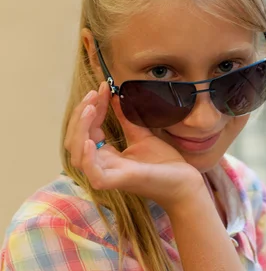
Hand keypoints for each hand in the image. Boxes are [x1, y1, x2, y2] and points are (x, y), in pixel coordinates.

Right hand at [64, 82, 206, 210]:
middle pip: (76, 141)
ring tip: (90, 109)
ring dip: (80, 129)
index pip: (89, 130)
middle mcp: (103, 166)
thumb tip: (115, 97)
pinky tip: (92, 140)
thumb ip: (127, 119)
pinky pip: (93, 173)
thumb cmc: (164, 164)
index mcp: (107, 156)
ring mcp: (108, 175)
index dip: (92, 108)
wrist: (185, 182)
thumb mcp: (143, 135)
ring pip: (77, 155)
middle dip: (80, 115)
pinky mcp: (117, 182)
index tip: (103, 88)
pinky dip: (88, 157)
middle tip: (94, 94)